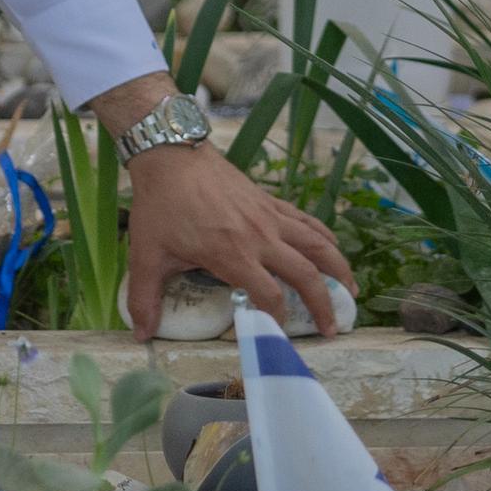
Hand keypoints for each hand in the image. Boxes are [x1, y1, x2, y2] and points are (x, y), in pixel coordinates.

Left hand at [122, 144, 353, 338]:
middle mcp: (260, 237)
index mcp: (233, 255)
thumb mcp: (146, 256)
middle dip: (324, 304)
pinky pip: (306, 221)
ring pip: (318, 244)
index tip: (274, 333)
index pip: (270, 296)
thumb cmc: (160, 205)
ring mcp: (269, 217)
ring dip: (338, 269)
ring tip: (350, 291)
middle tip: (333, 327)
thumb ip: (145, 299)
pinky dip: (324, 237)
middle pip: (307, 274)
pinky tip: (333, 248)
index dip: (276, 319)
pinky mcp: (269, 201)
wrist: (171, 155)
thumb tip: (140, 335)